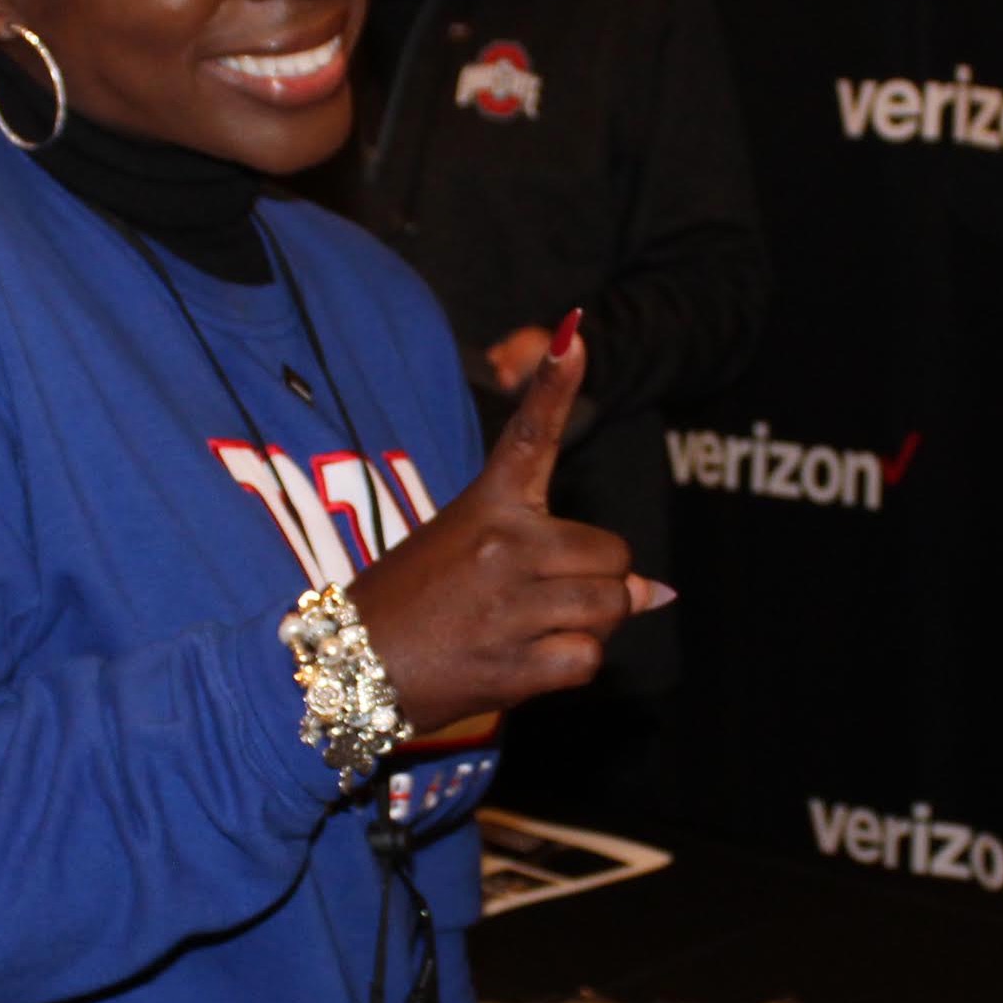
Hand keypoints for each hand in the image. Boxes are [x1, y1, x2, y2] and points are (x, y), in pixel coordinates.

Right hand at [349, 319, 666, 734]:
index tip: (574, 335)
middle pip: (613, 554)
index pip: (529, 435)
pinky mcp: (513, 662)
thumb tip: (656, 592)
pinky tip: (526, 662)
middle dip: (601, 582)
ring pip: (611, 606)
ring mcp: (509, 604)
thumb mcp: (468, 551)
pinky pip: (587, 659)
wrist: (346, 667)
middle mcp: (503, 545)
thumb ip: (560, 561)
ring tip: (534, 631)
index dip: (555, 383)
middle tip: (546, 600)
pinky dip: (569, 666)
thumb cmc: (412, 606)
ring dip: (590, 625)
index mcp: (487, 505)